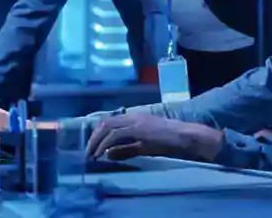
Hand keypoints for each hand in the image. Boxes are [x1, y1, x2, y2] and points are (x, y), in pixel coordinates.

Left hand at [86, 113, 223, 161]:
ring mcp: (135, 121)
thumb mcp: (143, 147)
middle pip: (105, 123)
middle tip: (88, 152)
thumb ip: (125, 150)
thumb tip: (107, 155)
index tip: (91, 147)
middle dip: (93, 138)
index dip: (97, 134)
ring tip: (91, 155)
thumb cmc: (168, 142)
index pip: (109, 122)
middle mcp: (132, 117)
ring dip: (96, 141)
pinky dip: (105, 144)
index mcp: (133, 119)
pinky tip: (101, 153)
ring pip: (108, 127)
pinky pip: (115, 134)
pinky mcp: (138, 128)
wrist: (184, 137)